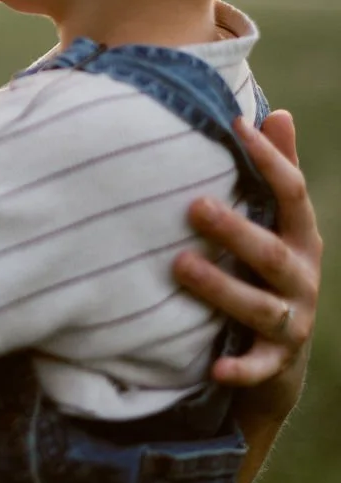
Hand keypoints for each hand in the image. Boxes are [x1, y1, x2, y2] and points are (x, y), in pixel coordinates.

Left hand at [174, 110, 319, 423]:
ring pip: (260, 307)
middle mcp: (302, 277)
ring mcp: (292, 320)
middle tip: (194, 207)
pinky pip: (258, 367)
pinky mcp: (275, 362)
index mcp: (301, 236)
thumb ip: (277, 172)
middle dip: (235, 230)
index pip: (291, 193)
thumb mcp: (277, 222)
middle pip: (270, 252)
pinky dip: (238, 370)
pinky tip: (214, 368)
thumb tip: (277, 113)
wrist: (281, 355)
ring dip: (221, 289)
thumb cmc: (266, 266)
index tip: (235, 126)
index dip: (269, 159)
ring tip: (180, 266)